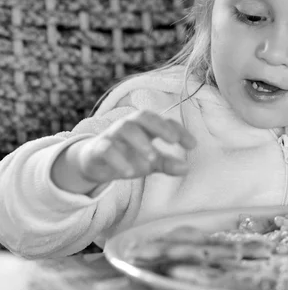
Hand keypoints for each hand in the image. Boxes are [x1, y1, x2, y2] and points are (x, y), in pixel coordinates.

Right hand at [64, 110, 196, 188]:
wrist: (93, 163)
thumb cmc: (127, 157)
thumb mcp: (150, 162)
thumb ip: (167, 164)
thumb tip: (187, 169)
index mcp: (145, 127)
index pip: (164, 122)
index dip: (179, 130)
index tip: (193, 145)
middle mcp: (129, 126)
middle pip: (143, 116)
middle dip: (160, 126)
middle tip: (173, 141)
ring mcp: (112, 135)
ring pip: (126, 128)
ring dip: (141, 142)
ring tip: (153, 159)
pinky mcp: (97, 148)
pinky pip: (107, 149)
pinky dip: (118, 159)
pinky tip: (130, 173)